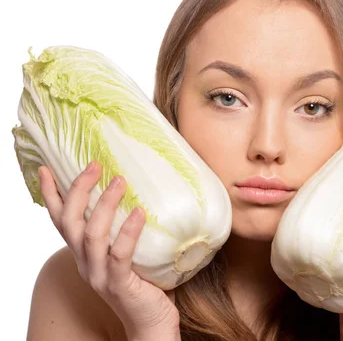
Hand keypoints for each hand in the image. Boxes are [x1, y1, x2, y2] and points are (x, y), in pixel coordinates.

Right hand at [39, 161, 180, 339]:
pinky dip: (128, 232)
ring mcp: (100, 275)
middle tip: (95, 165)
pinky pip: (120, 255)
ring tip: (120, 181)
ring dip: (104, 205)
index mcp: (84, 254)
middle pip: (70, 222)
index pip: (61, 220)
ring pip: (92, 235)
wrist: (151, 323)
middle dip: (78, 190)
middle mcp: (85, 263)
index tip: (46, 168)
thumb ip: (124, 231)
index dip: (51, 195)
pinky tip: (139, 213)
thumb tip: (139, 194)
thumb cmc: (144, 283)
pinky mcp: (119, 284)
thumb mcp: (127, 254)